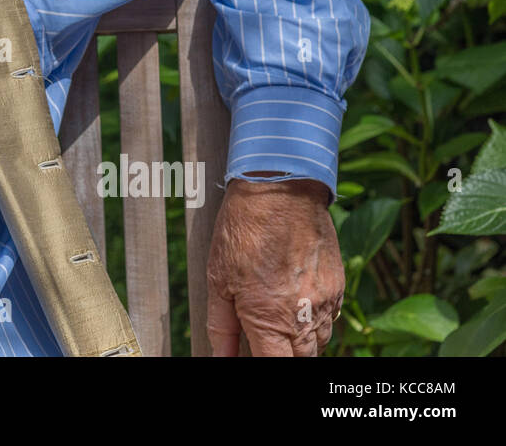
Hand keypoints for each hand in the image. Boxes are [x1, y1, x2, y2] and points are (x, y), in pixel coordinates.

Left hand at [206, 176, 344, 355]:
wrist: (282, 189)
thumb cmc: (244, 230)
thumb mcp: (219, 279)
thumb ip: (221, 326)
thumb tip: (221, 357)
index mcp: (269, 319)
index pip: (276, 367)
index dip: (263, 368)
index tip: (253, 358)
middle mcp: (303, 317)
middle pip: (301, 360)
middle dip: (283, 357)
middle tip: (263, 339)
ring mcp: (326, 302)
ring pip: (319, 343)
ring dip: (300, 343)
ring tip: (278, 320)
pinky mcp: (338, 287)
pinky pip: (330, 319)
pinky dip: (314, 322)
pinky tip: (296, 305)